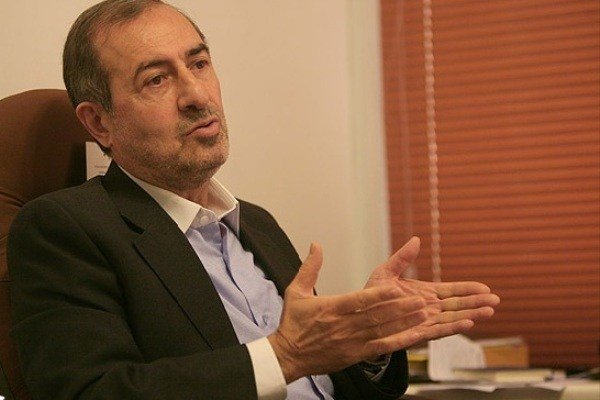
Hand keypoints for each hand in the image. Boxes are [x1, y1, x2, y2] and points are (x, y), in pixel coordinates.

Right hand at [269, 243, 429, 382]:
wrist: (287, 357)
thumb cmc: (293, 323)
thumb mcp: (295, 291)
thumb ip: (310, 268)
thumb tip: (316, 245)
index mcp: (331, 309)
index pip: (359, 301)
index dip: (378, 296)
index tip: (396, 289)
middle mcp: (343, 326)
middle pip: (376, 317)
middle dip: (400, 309)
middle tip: (421, 300)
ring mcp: (351, 342)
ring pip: (381, 332)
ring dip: (403, 323)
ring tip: (423, 314)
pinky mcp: (355, 355)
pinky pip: (380, 349)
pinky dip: (397, 342)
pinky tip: (413, 336)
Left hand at [364, 237, 499, 344]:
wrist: (357, 318)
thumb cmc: (371, 296)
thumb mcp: (386, 272)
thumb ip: (402, 258)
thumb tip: (416, 239)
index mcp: (424, 293)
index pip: (451, 291)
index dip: (468, 290)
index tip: (486, 288)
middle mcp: (428, 308)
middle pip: (457, 306)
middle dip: (476, 303)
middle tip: (496, 301)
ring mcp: (424, 321)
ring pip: (452, 319)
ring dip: (471, 315)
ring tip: (489, 312)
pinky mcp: (416, 333)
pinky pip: (438, 330)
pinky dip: (453, 328)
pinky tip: (468, 324)